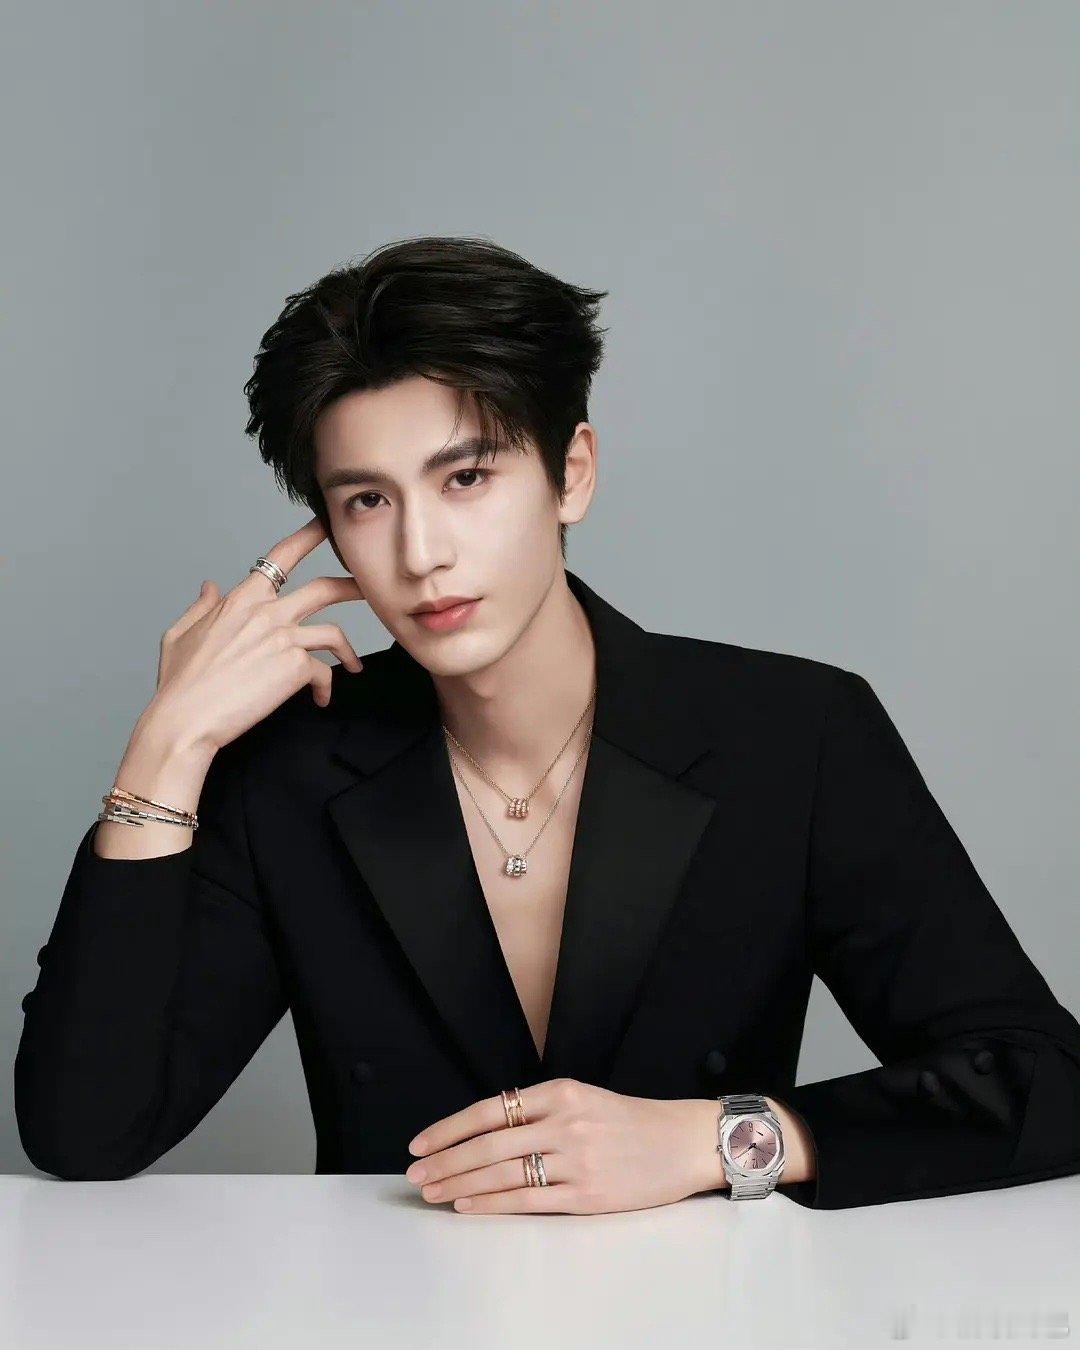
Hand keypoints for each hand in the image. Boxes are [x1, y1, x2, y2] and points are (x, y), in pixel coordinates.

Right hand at [144, 516, 366, 756]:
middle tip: (370, 589)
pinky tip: (320, 699)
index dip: (308, 535)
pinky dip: (325, 687)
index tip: (327, 525)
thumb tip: (210, 586)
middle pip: (324, 588)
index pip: (281, 556)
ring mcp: (283, 638)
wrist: (185, 719)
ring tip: (354, 664)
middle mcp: (267, 612)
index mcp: (242, 599)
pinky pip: (324, 672)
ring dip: (349, 650)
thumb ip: (200, 607)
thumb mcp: (180, 635)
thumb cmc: (180, 683)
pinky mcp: (295, 666)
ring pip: (334, 632)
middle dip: (353, 586)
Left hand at [403, 1077, 721, 1214]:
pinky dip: (491, 1203)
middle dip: (444, 1160)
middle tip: (414, 1174)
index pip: (489, 1109)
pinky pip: (528, 1200)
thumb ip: (540, 1111)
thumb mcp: (584, 1099)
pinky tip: (467, 1205)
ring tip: (431, 1192)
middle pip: (488, 1144)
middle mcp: (564, 1123)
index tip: (420, 1142)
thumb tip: (485, 1132)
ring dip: (459, 1184)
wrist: (683, 1143)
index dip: (449, 1128)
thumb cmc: (631, 1123)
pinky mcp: (587, 1195)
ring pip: (502, 1172)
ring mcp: (576, 1160)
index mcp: (561, 1092)